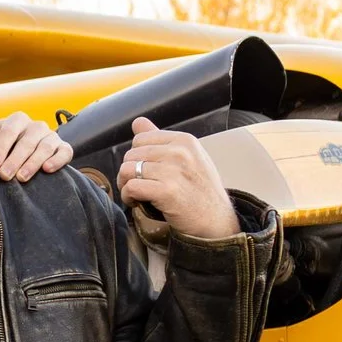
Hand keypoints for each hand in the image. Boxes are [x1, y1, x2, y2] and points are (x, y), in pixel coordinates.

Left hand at [0, 112, 73, 181]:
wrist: (29, 149)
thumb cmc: (7, 143)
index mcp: (18, 120)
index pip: (9, 132)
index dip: (1, 148)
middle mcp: (36, 126)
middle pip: (27, 142)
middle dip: (15, 160)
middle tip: (5, 175)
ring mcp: (52, 136)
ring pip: (45, 148)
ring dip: (33, 163)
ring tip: (22, 177)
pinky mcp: (64, 148)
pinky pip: (65, 152)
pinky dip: (57, 160)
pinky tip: (47, 169)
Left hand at [118, 116, 237, 240]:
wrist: (215, 219)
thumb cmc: (199, 189)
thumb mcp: (188, 157)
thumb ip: (161, 140)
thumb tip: (138, 122)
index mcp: (184, 140)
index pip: (140, 139)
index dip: (136, 157)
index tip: (143, 171)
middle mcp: (180, 152)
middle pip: (130, 155)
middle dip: (128, 173)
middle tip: (138, 186)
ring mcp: (174, 171)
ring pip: (127, 170)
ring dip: (126, 186)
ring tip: (137, 195)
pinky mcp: (167, 191)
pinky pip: (131, 187)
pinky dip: (128, 197)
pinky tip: (136, 202)